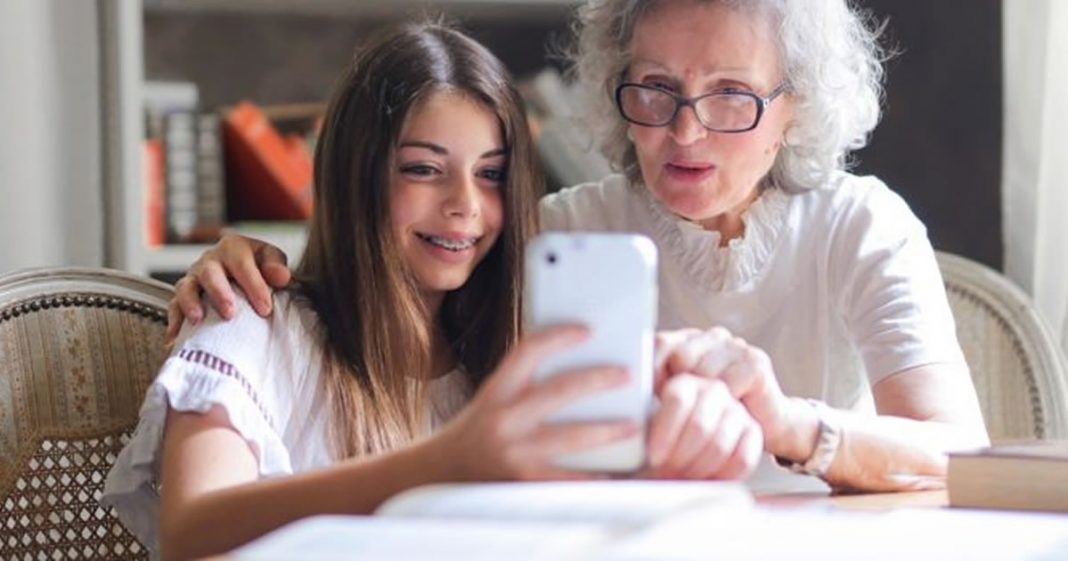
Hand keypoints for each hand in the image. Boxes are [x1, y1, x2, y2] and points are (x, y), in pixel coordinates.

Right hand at [167, 234, 290, 338]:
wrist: (242, 275)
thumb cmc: (258, 268)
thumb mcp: (270, 260)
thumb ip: (275, 266)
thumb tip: (280, 276)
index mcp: (233, 248)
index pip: (241, 263)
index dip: (253, 285)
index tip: (265, 309)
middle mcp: (210, 260)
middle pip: (210, 273)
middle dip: (219, 293)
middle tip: (230, 313)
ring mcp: (194, 278)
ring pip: (186, 287)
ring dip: (191, 303)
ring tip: (198, 319)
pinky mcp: (184, 295)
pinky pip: (174, 305)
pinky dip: (175, 319)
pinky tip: (176, 334)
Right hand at [434, 325, 639, 480]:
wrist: (442, 474)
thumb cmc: (478, 431)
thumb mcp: (493, 399)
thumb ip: (525, 384)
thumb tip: (576, 364)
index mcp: (496, 391)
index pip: (527, 351)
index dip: (558, 337)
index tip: (587, 330)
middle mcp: (503, 419)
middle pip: (558, 391)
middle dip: (597, 380)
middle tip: (626, 375)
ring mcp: (514, 452)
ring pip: (570, 437)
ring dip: (607, 430)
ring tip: (632, 424)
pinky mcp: (524, 482)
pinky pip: (568, 478)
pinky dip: (594, 475)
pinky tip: (615, 472)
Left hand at [643, 374, 762, 479]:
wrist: (695, 444)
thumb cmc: (664, 436)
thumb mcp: (646, 422)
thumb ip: (639, 419)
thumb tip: (628, 427)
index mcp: (684, 382)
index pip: (678, 399)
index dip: (665, 432)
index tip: (654, 457)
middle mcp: (712, 390)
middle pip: (699, 425)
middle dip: (680, 457)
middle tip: (666, 473)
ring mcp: (736, 409)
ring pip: (719, 444)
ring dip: (697, 469)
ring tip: (682, 479)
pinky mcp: (754, 431)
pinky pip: (742, 458)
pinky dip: (721, 476)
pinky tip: (705, 481)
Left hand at [655, 328, 793, 457]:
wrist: (768, 425)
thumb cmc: (718, 414)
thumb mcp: (683, 399)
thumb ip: (660, 387)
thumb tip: (630, 390)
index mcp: (690, 339)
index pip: (660, 343)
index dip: (652, 370)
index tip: (652, 396)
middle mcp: (713, 336)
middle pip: (680, 356)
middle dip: (679, 387)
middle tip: (685, 411)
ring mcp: (735, 346)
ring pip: (703, 372)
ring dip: (704, 400)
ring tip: (710, 413)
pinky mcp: (755, 362)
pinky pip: (727, 384)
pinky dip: (726, 403)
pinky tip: (731, 409)